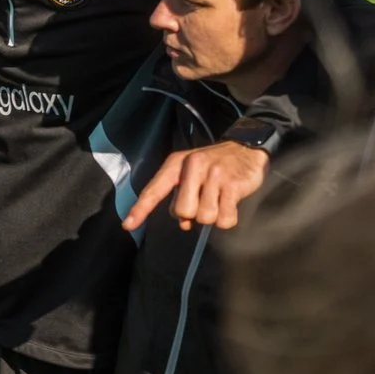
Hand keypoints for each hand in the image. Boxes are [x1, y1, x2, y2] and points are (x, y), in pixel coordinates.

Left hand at [123, 141, 268, 232]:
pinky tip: (230, 204)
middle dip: (192, 214)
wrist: (247, 148)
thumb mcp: (191, 174)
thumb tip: (183, 224)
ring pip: (205, 217)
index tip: (128, 225)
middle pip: (182, 211)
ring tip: (219, 200)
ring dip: (212, 216)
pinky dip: (227, 218)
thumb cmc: (214, 165)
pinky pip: (225, 219)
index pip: (154, 190)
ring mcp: (215, 175)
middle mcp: (193, 166)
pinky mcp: (234, 184)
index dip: (140, 209)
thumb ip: (181, 197)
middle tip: (203, 201)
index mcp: (176, 164)